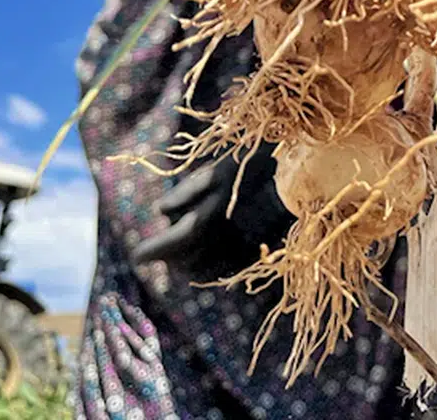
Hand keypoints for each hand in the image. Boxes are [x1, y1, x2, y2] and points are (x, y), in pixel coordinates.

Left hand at [132, 142, 293, 273]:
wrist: (299, 180)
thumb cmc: (256, 167)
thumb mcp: (217, 171)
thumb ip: (186, 191)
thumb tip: (159, 211)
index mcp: (210, 215)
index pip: (173, 241)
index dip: (152, 250)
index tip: (136, 257)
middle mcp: (222, 237)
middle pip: (185, 258)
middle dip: (166, 257)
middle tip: (150, 255)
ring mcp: (239, 248)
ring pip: (202, 268)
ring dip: (184, 265)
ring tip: (174, 259)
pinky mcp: (253, 253)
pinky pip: (222, 270)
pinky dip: (206, 268)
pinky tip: (201, 262)